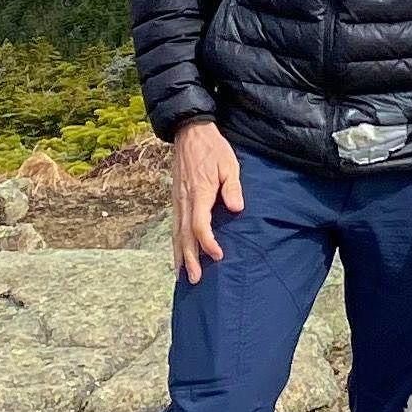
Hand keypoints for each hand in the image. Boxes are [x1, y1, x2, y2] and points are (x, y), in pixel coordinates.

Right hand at [169, 120, 244, 281]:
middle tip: (195, 279)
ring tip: (182, 275)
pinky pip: (174, 225)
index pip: (200, 225)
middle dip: (190, 259)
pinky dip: (175, 242)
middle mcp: (185, 200)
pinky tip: (178, 253)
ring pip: (176, 233)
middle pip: (185, 235)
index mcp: (199, 192)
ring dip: (179, 255)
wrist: (190, 132)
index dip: (208, 243)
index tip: (219, 255)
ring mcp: (178, 200)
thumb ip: (232, 187)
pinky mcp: (176, 199)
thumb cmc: (213, 149)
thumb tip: (236, 208)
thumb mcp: (229, 164)